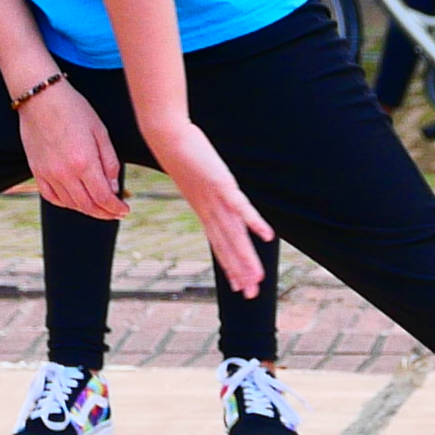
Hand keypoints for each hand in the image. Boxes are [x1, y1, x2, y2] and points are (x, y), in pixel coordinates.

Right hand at [18, 73, 124, 219]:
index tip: (125, 210)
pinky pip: (51, 197)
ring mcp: (48, 174)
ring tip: (100, 208)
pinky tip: (75, 201)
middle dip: (105, 213)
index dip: (116, 208)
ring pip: (70, 204)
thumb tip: (113, 188)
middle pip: (87, 205)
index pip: (103, 197)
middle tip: (116, 214)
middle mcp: (65, 173)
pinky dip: (66, 203)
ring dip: (87, 210)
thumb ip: (109, 162)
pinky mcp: (36, 171)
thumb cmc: (74, 109)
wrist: (40, 98)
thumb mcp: (100, 131)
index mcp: (84, 162)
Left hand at [148, 116, 277, 298]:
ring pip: (234, 235)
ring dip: (246, 258)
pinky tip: (268, 236)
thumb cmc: (182, 155)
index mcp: (204, 212)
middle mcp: (210, 211)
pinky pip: (241, 207)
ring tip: (258, 279)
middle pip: (228, 247)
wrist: (166, 138)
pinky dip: (254, 223)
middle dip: (239, 273)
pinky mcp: (222, 184)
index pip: (219, 246)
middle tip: (251, 296)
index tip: (239, 288)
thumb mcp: (194, 177)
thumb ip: (207, 189)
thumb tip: (210, 192)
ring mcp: (215, 200)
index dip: (230, 268)